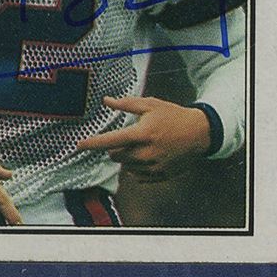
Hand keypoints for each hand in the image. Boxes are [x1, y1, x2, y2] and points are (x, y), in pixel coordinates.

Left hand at [75, 95, 211, 181]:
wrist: (198, 134)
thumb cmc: (172, 116)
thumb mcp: (150, 104)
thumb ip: (126, 104)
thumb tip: (107, 101)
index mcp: (141, 134)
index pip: (110, 141)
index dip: (92, 143)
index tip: (78, 145)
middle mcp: (145, 153)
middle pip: (116, 155)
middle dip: (115, 147)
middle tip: (128, 136)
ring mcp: (153, 167)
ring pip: (126, 166)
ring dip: (127, 157)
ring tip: (142, 144)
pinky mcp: (159, 176)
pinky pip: (137, 176)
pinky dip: (137, 167)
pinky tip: (147, 156)